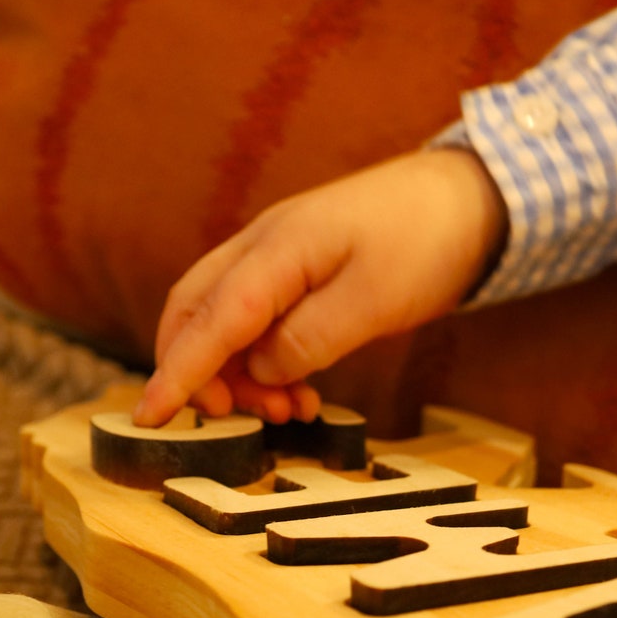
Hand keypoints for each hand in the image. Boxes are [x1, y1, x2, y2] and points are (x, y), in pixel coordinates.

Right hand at [133, 148, 507, 426]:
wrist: (467, 198)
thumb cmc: (425, 242)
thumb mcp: (374, 300)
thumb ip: (309, 339)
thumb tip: (259, 372)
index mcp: (277, 250)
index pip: (210, 320)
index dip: (177, 373)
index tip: (149, 417)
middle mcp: (264, 249)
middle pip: (195, 313)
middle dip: (199, 372)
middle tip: (236, 419)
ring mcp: (280, 258)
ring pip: (226, 321)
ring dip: (241, 375)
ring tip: (290, 410)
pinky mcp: (301, 272)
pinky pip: (261, 321)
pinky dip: (268, 363)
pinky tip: (301, 390)